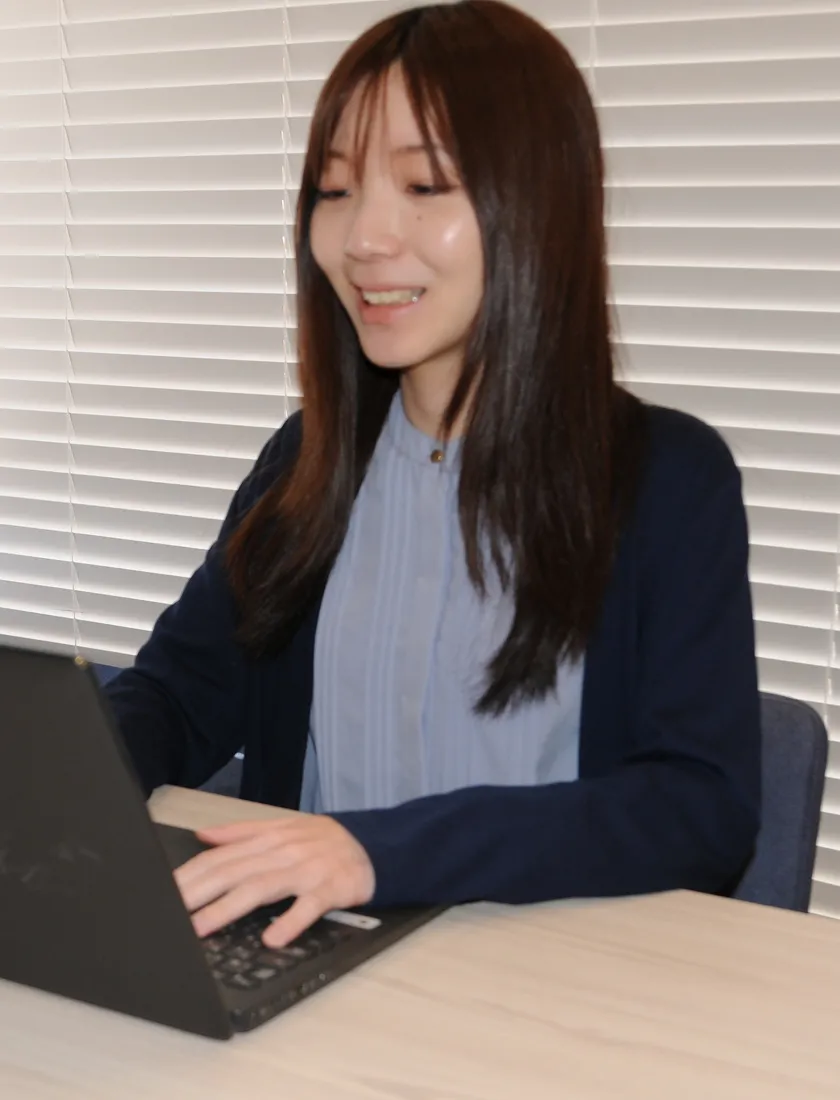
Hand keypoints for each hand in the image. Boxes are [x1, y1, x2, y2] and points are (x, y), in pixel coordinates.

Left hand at [174, 815, 375, 947]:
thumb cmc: (322, 841)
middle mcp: (283, 852)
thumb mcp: (283, 828)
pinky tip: (273, 938)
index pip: (221, 856)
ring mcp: (307, 870)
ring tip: (201, 928)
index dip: (191, 874)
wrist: (373, 846)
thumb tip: (203, 835)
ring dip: (229, 908)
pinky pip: (308, 906)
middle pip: (234, 871)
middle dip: (198, 892)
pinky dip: (291, 921)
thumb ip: (241, 833)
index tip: (163, 891)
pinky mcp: (331, 889)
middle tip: (170, 912)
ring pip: (262, 887)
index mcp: (269, 839)